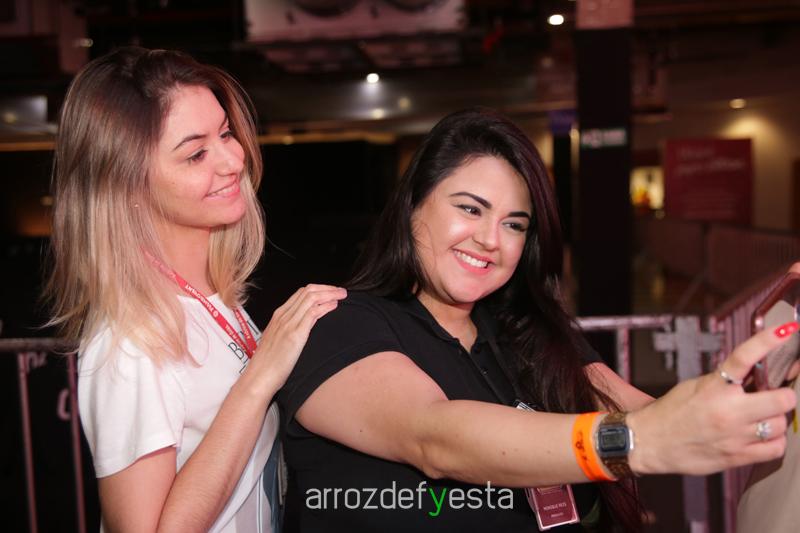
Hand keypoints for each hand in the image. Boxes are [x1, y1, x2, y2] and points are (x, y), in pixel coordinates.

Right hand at [249, 284, 346, 390]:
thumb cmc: (268, 364)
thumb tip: (306, 324)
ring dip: (330, 294)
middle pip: (308, 291)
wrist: (259, 377)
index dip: (318, 289)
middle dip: (327, 288)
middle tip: (340, 291)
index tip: (330, 291)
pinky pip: (313, 313)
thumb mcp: (276, 340)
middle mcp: (283, 316)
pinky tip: (334, 305)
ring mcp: (289, 324)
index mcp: (278, 315)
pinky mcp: (295, 334)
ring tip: (342, 295)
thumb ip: (289, 329)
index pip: (300, 293)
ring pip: (312, 298)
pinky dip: (326, 306)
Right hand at [627, 322, 797, 475]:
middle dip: (783, 395)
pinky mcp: (737, 457)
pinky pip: (776, 448)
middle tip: (776, 395)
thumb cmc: (672, 413)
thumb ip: (726, 381)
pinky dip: (774, 441)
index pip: (745, 357)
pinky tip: (762, 436)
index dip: (768, 341)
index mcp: (714, 387)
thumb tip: (759, 373)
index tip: (787, 330)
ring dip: (775, 419)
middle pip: (782, 399)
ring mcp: (734, 436)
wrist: (650, 442)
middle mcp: (727, 410)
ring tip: (762, 418)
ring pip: (780, 424)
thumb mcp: (696, 386)